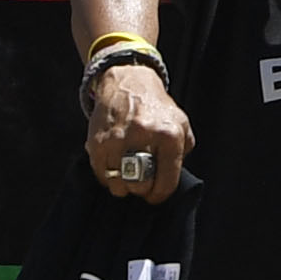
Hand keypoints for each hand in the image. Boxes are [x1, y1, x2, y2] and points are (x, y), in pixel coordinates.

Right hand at [87, 57, 196, 200]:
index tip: (157, 195)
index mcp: (168, 134)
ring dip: (124, 185)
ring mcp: (117, 140)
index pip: (166, 181)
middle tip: (143, 182)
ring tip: (128, 175)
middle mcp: (142, 137)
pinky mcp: (97, 143)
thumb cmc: (155, 107)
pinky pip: (102, 175)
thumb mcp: (180, 123)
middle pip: (141, 186)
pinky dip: (109, 177)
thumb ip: (183, 151)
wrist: (127, 83)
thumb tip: (172, 178)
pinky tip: (116, 166)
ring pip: (119, 185)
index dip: (161, 194)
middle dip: (143, 189)